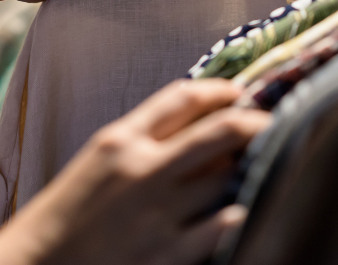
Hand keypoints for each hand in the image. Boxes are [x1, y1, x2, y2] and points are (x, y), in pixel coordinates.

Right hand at [0, 79, 271, 264]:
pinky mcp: (167, 258)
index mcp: (119, 140)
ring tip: (266, 167)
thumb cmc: (64, 218)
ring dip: (253, 170)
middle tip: (274, 124)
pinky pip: (225, 227)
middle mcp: (142, 169)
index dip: (220, 90)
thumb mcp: (95, 165)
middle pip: (221, 130)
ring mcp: (157, 214)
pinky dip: (241, 216)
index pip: (182, 97)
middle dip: (256, 123)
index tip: (239, 93)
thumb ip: (141, 143)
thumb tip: (199, 131)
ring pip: (230, 177)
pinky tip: (249, 212)